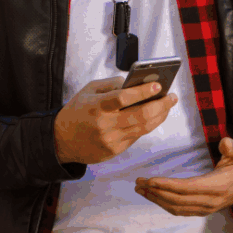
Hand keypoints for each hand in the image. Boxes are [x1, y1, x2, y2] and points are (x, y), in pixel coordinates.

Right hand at [53, 77, 176, 164]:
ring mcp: (111, 139)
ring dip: (160, 115)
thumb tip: (136, 82)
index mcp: (96, 106)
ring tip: (167, 105)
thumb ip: (111, 85)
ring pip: (144, 127)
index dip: (142, 92)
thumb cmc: (77, 111)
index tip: (158, 86)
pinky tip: (154, 116)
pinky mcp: (115, 149)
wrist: (61, 140)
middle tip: (171, 96)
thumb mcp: (87, 91)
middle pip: (141, 115)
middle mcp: (104, 124)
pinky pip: (137, 135)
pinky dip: (148, 124)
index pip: (123, 98)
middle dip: (161, 105)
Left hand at [136, 137, 232, 215]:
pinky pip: (180, 210)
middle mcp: (211, 201)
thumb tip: (225, 142)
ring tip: (140, 189)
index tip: (149, 180)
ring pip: (176, 207)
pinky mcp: (204, 210)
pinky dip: (164, 204)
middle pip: (177, 199)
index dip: (166, 185)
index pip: (186, 188)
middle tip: (137, 182)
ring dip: (156, 199)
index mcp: (218, 186)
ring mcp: (207, 208)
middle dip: (155, 192)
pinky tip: (153, 196)